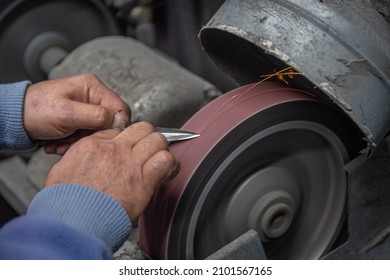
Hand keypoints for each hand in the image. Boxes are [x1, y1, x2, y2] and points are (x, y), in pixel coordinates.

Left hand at [23, 74, 130, 154]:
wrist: (14, 119)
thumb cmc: (35, 110)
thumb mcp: (67, 114)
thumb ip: (96, 116)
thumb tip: (120, 120)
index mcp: (92, 87)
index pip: (121, 109)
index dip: (116, 127)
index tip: (103, 138)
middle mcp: (92, 96)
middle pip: (109, 122)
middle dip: (92, 137)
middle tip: (75, 143)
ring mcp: (86, 108)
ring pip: (97, 132)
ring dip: (80, 143)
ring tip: (61, 144)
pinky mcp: (79, 120)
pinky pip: (85, 135)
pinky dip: (73, 143)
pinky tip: (59, 143)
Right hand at [44, 122, 179, 222]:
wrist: (74, 221)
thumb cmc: (66, 202)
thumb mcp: (62, 169)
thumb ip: (79, 157)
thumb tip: (89, 156)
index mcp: (93, 145)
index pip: (120, 130)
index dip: (128, 139)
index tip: (130, 149)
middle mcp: (114, 150)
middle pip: (143, 128)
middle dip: (148, 137)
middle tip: (148, 150)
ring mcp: (130, 163)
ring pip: (158, 140)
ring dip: (161, 149)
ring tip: (159, 160)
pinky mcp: (143, 181)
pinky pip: (166, 161)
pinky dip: (170, 165)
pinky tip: (166, 172)